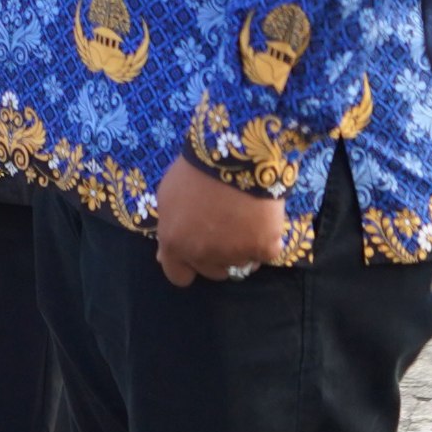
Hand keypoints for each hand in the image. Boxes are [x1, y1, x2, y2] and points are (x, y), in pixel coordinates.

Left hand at [153, 155, 287, 285]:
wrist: (235, 155)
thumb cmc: (196, 170)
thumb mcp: (168, 197)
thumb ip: (169, 227)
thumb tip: (165, 254)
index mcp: (175, 243)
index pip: (178, 276)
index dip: (187, 266)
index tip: (195, 253)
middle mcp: (202, 255)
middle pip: (212, 272)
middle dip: (216, 258)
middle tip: (224, 230)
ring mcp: (234, 254)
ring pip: (241, 264)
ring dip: (242, 250)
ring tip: (245, 220)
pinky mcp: (263, 248)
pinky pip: (267, 254)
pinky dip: (267, 240)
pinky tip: (263, 220)